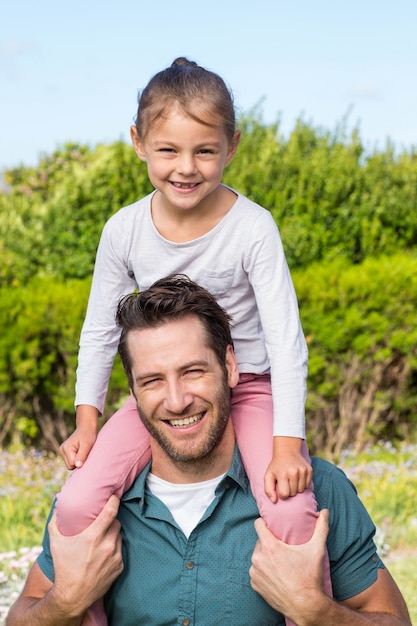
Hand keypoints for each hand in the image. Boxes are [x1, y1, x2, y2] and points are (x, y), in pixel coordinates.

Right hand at [48, 495, 123, 616]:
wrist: (72, 596)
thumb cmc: (63, 567)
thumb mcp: (55, 542)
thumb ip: (55, 521)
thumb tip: (58, 503)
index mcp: (93, 536)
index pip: (111, 511)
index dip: (114, 501)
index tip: (114, 496)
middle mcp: (107, 545)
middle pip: (116, 523)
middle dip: (111, 521)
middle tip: (103, 522)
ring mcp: (115, 557)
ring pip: (119, 537)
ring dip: (113, 535)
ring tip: (102, 539)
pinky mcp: (119, 567)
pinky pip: (120, 551)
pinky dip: (114, 549)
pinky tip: (104, 554)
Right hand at [59, 405, 98, 468]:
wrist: (86, 427)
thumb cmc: (88, 435)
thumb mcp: (87, 445)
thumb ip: (82, 455)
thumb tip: (77, 466)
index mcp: (66, 448)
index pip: (72, 465)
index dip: (81, 462)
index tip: (86, 453)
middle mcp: (62, 450)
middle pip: (70, 466)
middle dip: (79, 462)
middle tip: (85, 452)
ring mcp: (63, 451)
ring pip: (70, 465)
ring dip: (78, 461)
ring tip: (83, 451)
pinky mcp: (65, 452)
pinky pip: (71, 461)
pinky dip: (76, 459)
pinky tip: (80, 452)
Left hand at [250, 510, 328, 619]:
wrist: (305, 605)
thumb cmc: (309, 577)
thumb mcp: (316, 550)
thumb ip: (321, 528)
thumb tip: (325, 511)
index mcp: (270, 546)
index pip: (258, 525)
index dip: (264, 523)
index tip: (271, 525)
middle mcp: (258, 558)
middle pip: (260, 542)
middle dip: (269, 543)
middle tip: (282, 549)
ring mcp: (255, 572)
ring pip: (257, 557)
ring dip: (265, 558)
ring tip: (280, 563)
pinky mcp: (255, 584)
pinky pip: (256, 572)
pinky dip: (263, 572)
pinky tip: (276, 575)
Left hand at [264, 437, 312, 500]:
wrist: (287, 451)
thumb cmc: (276, 466)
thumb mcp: (268, 475)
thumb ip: (268, 489)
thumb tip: (274, 501)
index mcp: (283, 474)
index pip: (284, 494)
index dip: (282, 494)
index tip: (280, 488)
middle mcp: (294, 472)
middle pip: (293, 493)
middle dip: (289, 491)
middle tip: (286, 482)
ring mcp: (303, 471)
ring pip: (301, 490)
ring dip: (296, 488)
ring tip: (291, 480)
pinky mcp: (309, 470)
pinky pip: (307, 485)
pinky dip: (303, 484)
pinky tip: (298, 477)